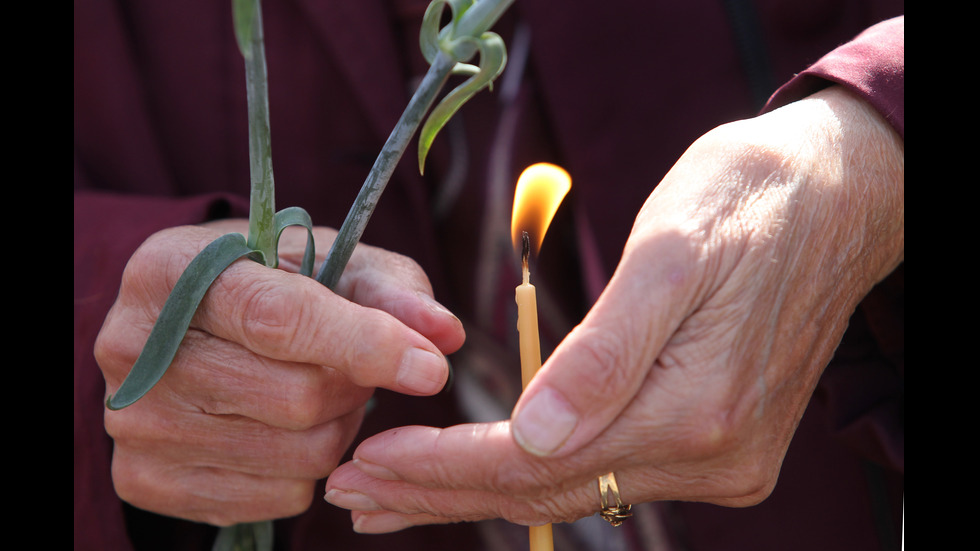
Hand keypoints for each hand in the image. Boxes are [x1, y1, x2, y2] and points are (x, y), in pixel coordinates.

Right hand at [95, 220, 463, 525]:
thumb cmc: (267, 280)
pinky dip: (306, 467)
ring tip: (320, 389)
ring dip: (337, 426)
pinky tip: (286, 427)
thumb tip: (445, 336)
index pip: (279, 318)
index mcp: (171, 270)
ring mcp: (134, 422)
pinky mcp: (145, 479)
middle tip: (354, 363)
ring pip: (297, 454)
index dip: (365, 345)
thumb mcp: (327, 260)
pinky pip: (276, 496)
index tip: (428, 369)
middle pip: (297, 397)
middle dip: (355, 383)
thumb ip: (390, 290)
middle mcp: (133, 347)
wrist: (187, 321)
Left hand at [322, 85, 903, 531]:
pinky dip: (535, 475)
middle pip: (548, 493)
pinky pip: (609, 473)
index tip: (370, 463)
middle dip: (444, 491)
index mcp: (696, 409)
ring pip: (574, 490)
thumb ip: (604, 352)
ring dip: (481, 491)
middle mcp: (712, 455)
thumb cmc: (746, 203)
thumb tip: (532, 435)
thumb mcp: (671, 252)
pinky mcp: (719, 444)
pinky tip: (489, 470)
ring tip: (397, 493)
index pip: (537, 463)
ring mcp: (720, 459)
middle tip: (355, 491)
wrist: (835, 198)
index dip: (445, 466)